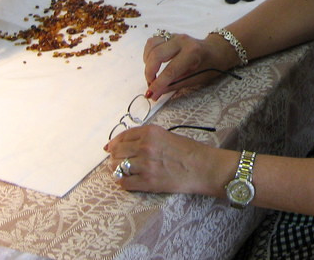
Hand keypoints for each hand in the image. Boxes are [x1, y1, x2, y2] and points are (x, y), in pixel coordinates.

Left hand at [105, 123, 228, 194]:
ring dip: (117, 170)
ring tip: (123, 171)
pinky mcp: (147, 182)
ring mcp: (145, 165)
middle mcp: (145, 146)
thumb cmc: (188, 150)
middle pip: (116, 152)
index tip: (111, 148)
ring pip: (117, 167)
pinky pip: (124, 182)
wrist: (202, 167)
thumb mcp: (166, 135)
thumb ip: (146, 138)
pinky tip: (128, 180)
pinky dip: (123, 182)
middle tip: (117, 161)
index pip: (122, 136)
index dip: (114, 143)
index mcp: (150, 132)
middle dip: (114, 156)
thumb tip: (125, 144)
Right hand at [143, 33, 229, 100]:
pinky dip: (148, 53)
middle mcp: (182, 41)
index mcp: (192, 52)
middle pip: (156, 55)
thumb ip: (174, 85)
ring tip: (152, 74)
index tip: (150, 94)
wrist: (215, 50)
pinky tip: (152, 63)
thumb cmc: (208, 66)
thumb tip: (155, 93)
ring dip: (148, 63)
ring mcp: (175, 36)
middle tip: (151, 85)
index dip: (158, 84)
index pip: (170, 70)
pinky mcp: (169, 35)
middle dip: (149, 73)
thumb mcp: (195, 79)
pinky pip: (152, 42)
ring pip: (152, 46)